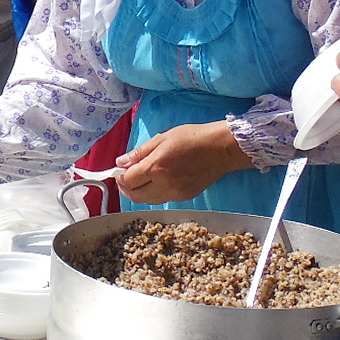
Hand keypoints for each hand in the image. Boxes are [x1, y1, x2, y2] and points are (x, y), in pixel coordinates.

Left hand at [113, 122, 250, 203]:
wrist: (220, 149)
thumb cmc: (192, 138)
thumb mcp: (162, 138)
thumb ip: (139, 152)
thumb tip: (121, 162)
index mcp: (156, 167)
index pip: (128, 180)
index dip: (119, 177)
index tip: (118, 172)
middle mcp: (164, 184)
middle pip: (135, 196)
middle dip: (125, 189)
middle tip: (124, 179)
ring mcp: (175, 193)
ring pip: (148, 201)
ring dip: (138, 193)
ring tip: (137, 181)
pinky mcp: (184, 197)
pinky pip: (162, 199)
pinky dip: (153, 194)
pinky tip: (154, 183)